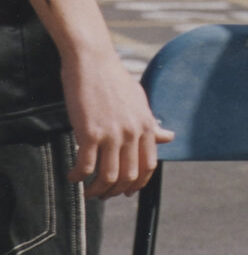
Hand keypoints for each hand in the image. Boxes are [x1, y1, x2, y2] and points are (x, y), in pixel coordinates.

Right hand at [62, 48, 174, 198]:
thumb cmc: (114, 79)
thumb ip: (151, 123)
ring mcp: (112, 133)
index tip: (126, 191)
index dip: (138, 183)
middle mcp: (132, 132)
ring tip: (88, 192)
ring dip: (98, 190)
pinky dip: (78, 177)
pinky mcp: (89, 133)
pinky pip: (85, 166)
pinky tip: (72, 176)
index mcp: (146, 124)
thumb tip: (169, 136)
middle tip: (104, 194)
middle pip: (129, 175)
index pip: (148, 165)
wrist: (92, 61)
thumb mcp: (139, 100)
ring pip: (108, 176)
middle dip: (116, 191)